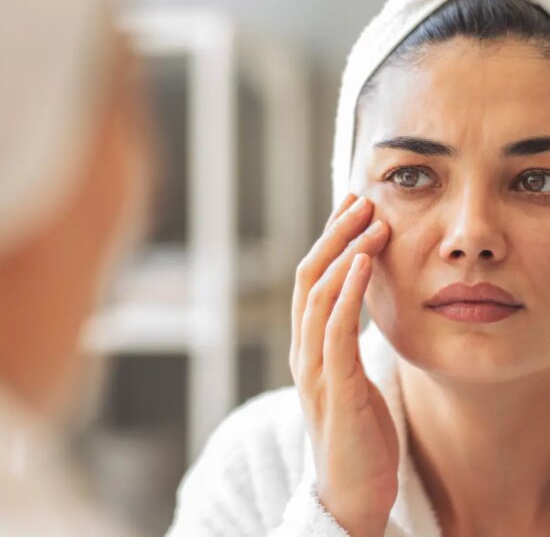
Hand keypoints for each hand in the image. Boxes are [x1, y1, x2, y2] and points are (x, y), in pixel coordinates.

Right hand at [288, 193, 398, 535]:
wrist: (349, 493)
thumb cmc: (356, 431)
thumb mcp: (350, 376)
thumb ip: (345, 340)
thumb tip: (356, 307)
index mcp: (308, 346)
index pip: (311, 280)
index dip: (328, 240)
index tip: (351, 207)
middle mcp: (303, 351)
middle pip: (308, 278)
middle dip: (333, 235)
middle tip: (359, 200)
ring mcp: (313, 369)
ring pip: (318, 296)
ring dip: (343, 253)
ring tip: (369, 222)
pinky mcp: (334, 388)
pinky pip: (336, 330)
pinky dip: (347, 292)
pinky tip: (362, 264)